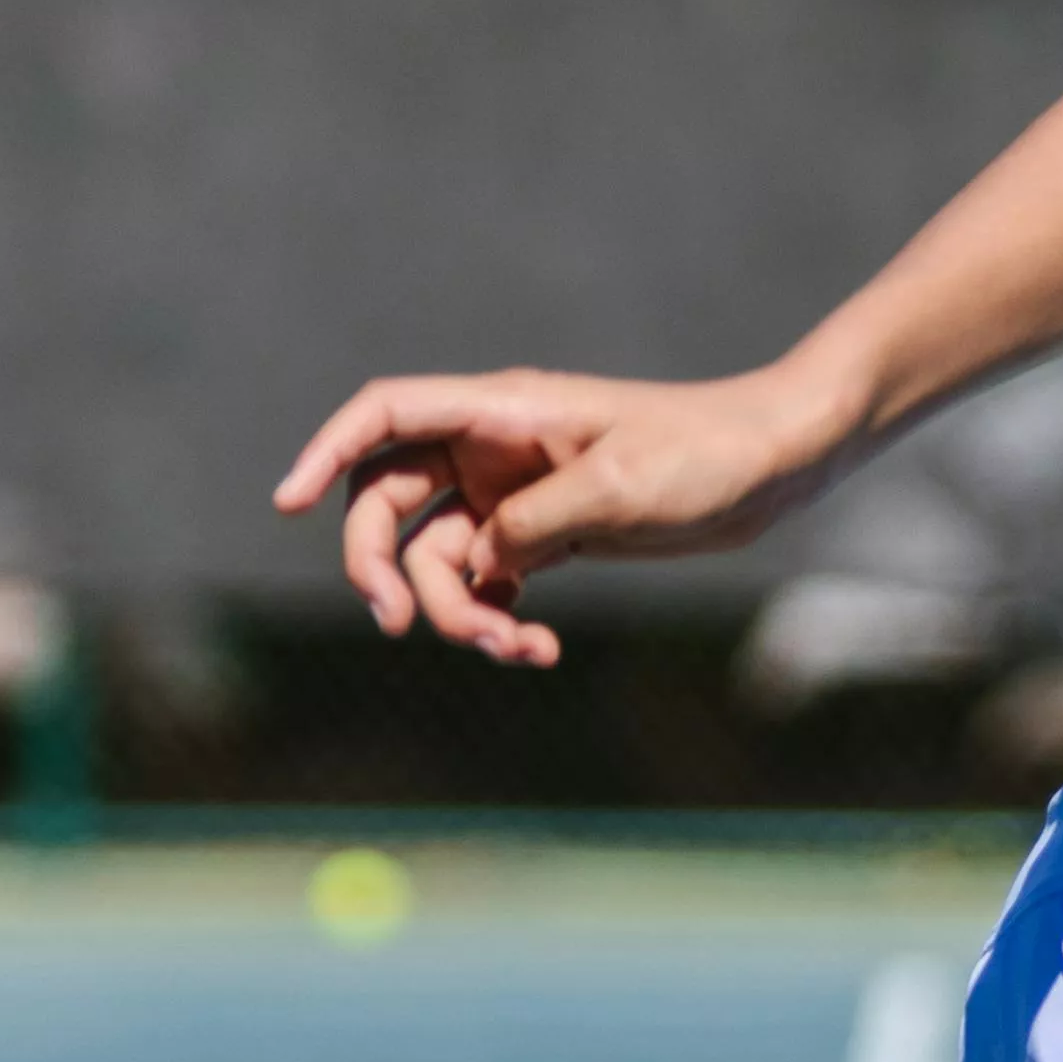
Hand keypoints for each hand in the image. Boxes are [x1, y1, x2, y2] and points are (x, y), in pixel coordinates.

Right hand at [269, 366, 834, 665]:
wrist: (775, 464)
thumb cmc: (705, 452)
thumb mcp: (618, 486)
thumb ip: (533, 522)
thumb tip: (477, 563)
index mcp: (502, 412)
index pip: (385, 415)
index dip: (326, 451)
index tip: (287, 504)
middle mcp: (494, 451)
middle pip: (388, 503)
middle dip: (381, 566)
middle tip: (397, 625)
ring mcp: (516, 497)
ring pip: (440, 561)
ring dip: (461, 613)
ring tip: (519, 647)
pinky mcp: (547, 539)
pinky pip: (488, 586)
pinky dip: (498, 622)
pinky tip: (539, 648)